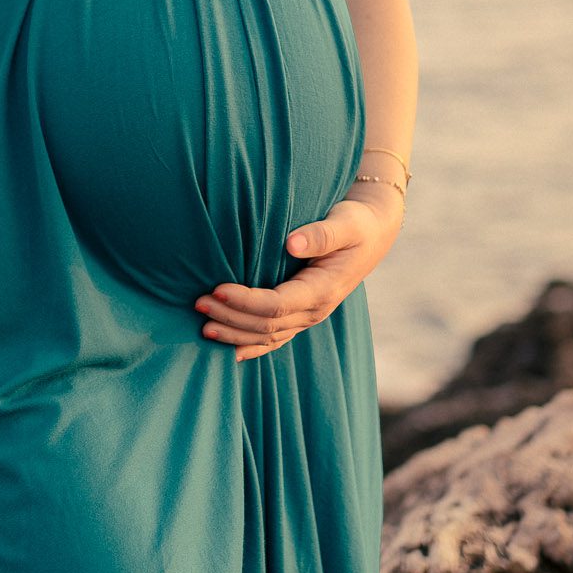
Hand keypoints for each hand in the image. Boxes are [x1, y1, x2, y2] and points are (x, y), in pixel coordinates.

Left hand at [192, 184, 405, 360]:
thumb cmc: (356, 223)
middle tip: (198, 303)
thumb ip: (321, 234)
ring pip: (268, 337)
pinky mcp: (303, 315)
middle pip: (267, 325)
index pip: (277, 304)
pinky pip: (276, 338)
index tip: (217, 288)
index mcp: (323, 289)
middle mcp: (316, 310)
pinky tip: (229, 350)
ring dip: (235, 334)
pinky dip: (252, 346)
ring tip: (203, 326)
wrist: (373, 235)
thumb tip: (291, 243)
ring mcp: (310, 316)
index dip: (245, 301)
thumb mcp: (346, 222)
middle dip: (231, 317)